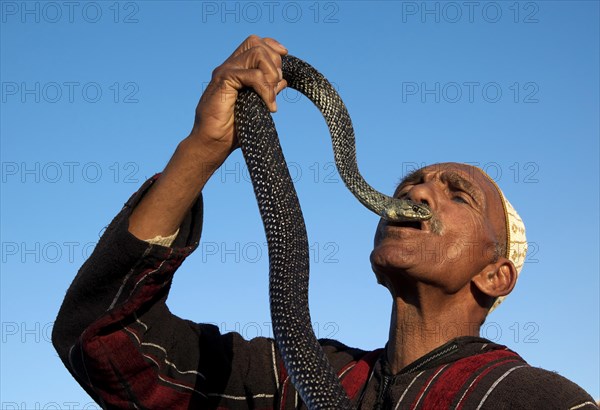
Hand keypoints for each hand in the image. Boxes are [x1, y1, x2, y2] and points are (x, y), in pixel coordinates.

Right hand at [188, 35, 287, 163]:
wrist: (212, 144)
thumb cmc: (231, 130)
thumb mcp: (256, 107)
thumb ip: (267, 91)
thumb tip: (283, 80)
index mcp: (236, 70)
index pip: (255, 43)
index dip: (272, 46)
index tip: (285, 57)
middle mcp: (229, 67)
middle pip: (257, 43)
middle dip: (274, 62)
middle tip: (275, 88)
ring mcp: (225, 72)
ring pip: (257, 53)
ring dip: (271, 74)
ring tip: (270, 98)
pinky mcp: (223, 81)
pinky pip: (253, 75)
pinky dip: (266, 89)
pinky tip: (269, 105)